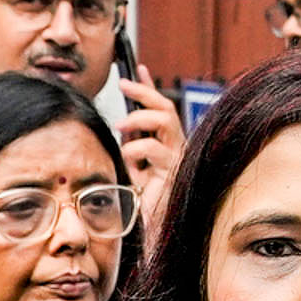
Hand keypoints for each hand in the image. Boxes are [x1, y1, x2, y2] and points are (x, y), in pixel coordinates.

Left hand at [105, 76, 189, 240]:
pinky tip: (131, 164)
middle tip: (123, 85)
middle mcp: (178, 147)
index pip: (161, 107)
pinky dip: (136, 150)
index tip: (137, 69)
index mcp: (168, 144)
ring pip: (164, 120)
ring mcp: (179, 157)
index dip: (149, 87)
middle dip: (144, 91)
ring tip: (122, 127)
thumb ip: (131, 146)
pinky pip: (153, 148)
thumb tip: (121, 124)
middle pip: (166, 107)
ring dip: (139, 118)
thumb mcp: (133, 167)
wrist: (158, 232)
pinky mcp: (175, 170)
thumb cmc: (145, 204)